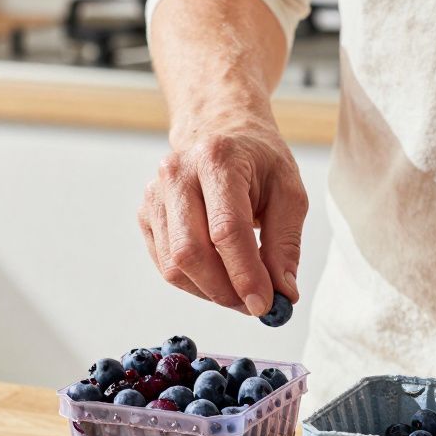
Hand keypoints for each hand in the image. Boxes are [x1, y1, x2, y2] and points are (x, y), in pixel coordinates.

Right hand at [138, 118, 306, 314]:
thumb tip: (283, 293)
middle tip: (254, 305)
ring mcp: (155, 194)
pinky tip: (219, 276)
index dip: (245, 274)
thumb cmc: (257, 160)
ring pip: (174, 266)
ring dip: (210, 291)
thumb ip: (285, 244)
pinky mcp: (147, 214)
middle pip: (191, 252)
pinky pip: (165, 265)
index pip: (226, 230)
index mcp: (217, 160)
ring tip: (240, 290)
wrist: (219, 130)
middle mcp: (178, 174)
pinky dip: (194, 282)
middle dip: (225, 290)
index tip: (265, 304)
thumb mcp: (288, 192)